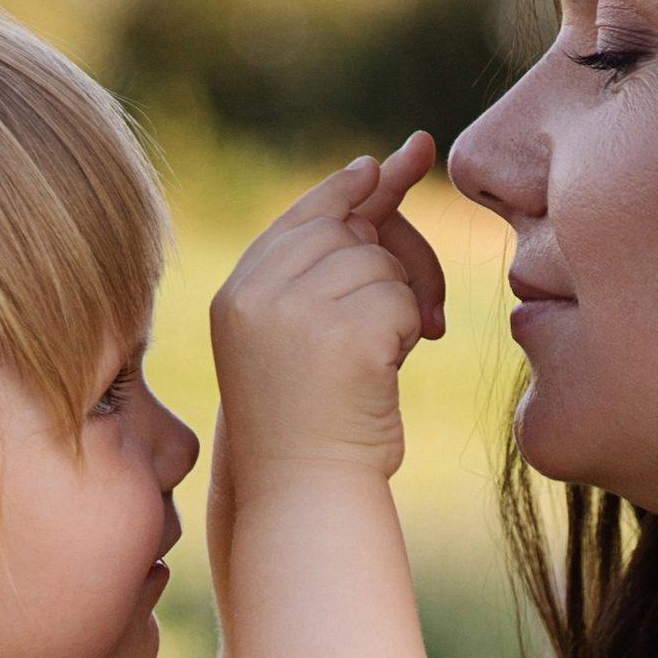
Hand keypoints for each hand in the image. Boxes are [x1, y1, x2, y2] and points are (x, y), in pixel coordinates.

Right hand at [210, 131, 443, 494]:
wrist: (301, 492)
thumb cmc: (305, 424)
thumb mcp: (295, 336)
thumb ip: (319, 266)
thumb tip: (377, 171)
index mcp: (237, 294)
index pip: (300, 216)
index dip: (346, 189)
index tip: (385, 165)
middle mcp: (259, 294)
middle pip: (349, 229)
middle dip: (392, 259)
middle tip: (420, 313)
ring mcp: (298, 312)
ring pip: (381, 264)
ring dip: (401, 307)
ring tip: (377, 361)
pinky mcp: (345, 336)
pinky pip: (403, 299)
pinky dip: (411, 332)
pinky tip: (386, 371)